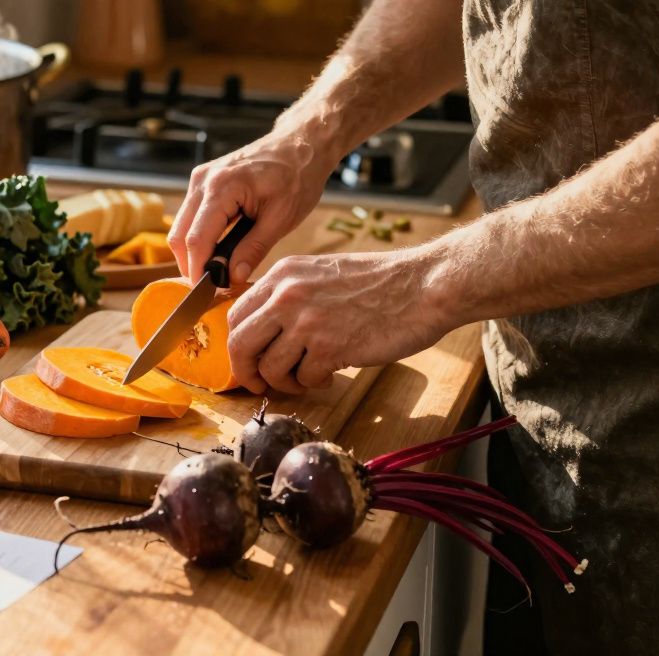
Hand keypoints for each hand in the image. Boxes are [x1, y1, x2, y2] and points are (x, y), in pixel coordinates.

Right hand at [168, 134, 333, 282]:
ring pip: (181, 227)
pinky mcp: (203, 182)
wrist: (300, 144)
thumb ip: (253, 249)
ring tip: (217, 271)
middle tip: (212, 286)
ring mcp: (200, 179)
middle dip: (191, 264)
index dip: (198, 270)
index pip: (196, 239)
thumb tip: (232, 277)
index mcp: (221, 187)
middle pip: (179, 235)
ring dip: (194, 252)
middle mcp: (202, 181)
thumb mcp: (281, 218)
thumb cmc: (297, 176)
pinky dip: (199, 237)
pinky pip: (191, 216)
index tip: (208, 292)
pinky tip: (218, 251)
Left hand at [226, 247, 452, 393]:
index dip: (237, 345)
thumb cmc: (379, 283)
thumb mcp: (319, 274)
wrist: (423, 286)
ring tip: (307, 377)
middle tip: (261, 383)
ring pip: (270, 368)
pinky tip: (330, 374)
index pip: (235, 315)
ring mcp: (306, 322)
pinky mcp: (329, 348)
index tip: (248, 360)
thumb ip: (287, 296)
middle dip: (247, 372)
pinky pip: (304, 379)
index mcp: (282, 275)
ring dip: (286, 381)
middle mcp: (287, 296)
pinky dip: (314, 383)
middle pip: (240, 345)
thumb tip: (261, 330)